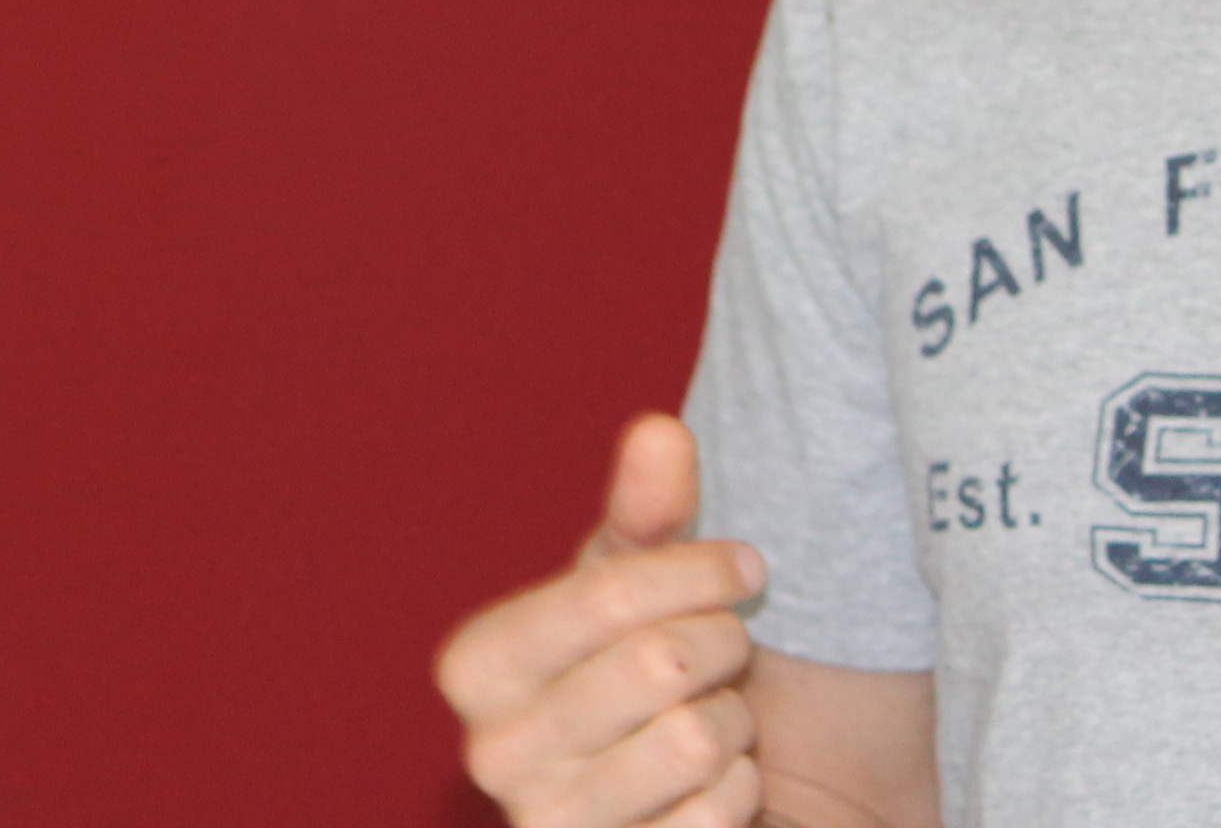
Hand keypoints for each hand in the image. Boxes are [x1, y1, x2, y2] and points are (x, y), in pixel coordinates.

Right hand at [438, 414, 770, 827]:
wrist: (690, 803)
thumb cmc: (652, 676)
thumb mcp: (639, 588)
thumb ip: (646, 512)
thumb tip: (660, 432)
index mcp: (476, 666)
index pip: (605, 594)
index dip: (697, 570)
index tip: (744, 566)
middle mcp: (493, 754)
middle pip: (658, 664)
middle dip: (721, 647)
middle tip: (722, 655)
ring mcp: (550, 825)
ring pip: (693, 740)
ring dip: (732, 722)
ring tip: (714, 720)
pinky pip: (717, 815)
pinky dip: (740, 790)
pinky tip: (713, 789)